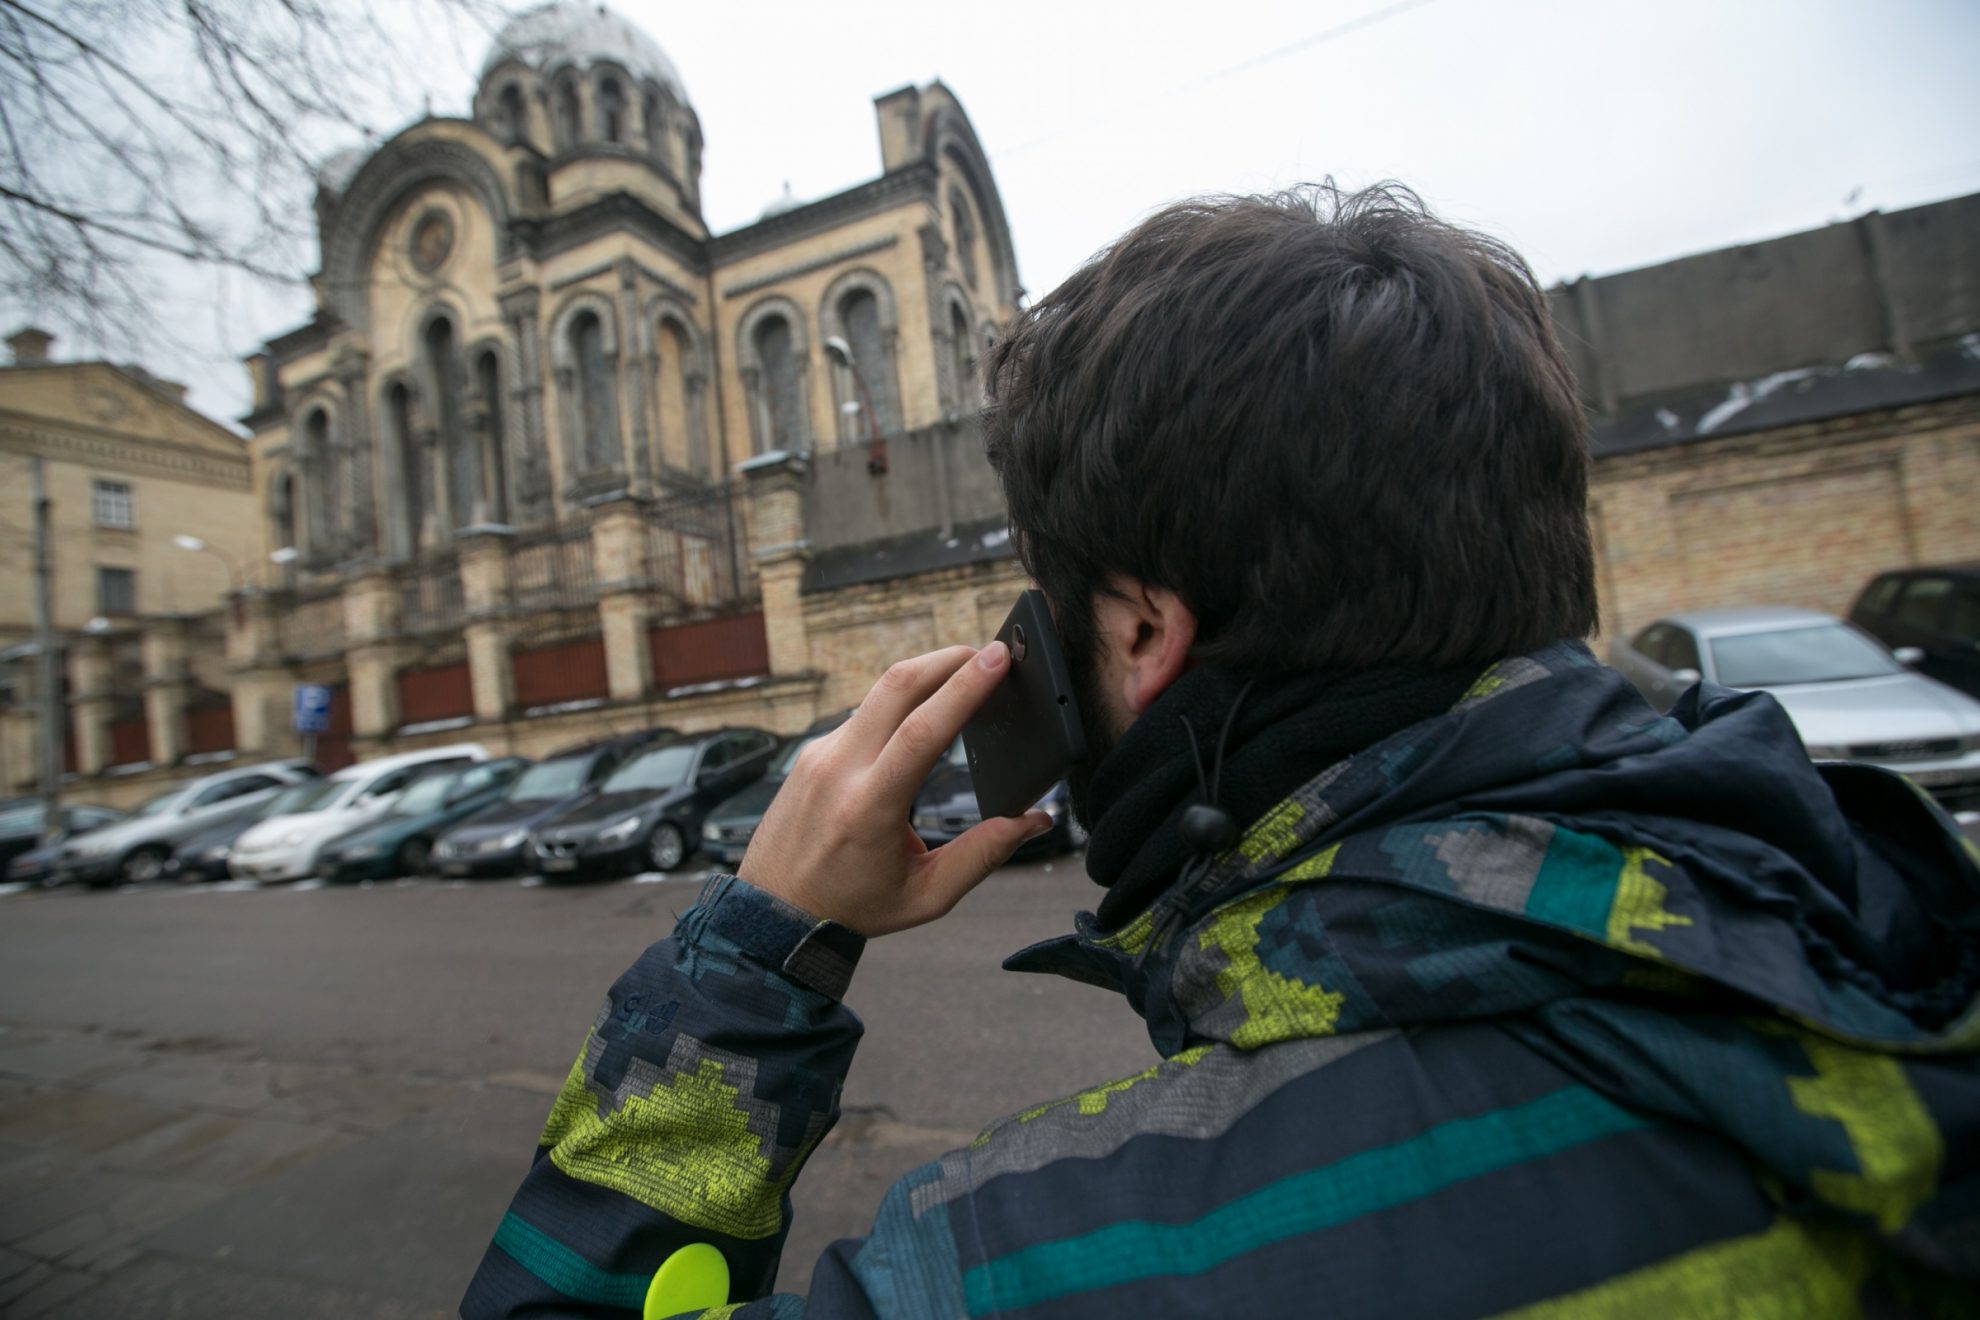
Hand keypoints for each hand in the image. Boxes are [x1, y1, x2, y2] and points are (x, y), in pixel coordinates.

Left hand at [738, 644, 1052, 936]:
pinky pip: (861, 715)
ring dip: (924, 677)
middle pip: (897, 687)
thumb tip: (1035, 820)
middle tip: (988, 654)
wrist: (773, 911)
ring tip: (963, 677)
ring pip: (878, 694)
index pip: (923, 730)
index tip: (997, 658)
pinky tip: (920, 715)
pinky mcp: (811, 752)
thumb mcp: (926, 894)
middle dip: (948, 659)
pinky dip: (898, 705)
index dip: (965, 688)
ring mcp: (819, 755)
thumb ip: (984, 855)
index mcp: (869, 808)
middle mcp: (839, 770)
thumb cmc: (851, 907)